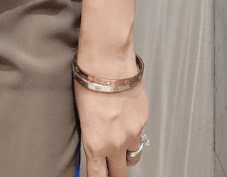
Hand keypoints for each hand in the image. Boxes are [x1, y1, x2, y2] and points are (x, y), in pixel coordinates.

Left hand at [74, 60, 149, 175]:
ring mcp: (132, 132)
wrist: (108, 61)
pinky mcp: (144, 119)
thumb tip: (92, 143)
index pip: (97, 176)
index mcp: (95, 143)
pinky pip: (139, 130)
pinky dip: (133, 126)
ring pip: (133, 153)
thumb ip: (91, 134)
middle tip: (112, 168)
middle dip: (115, 173)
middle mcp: (116, 142)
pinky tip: (125, 111)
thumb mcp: (82, 114)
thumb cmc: (90, 81)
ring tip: (119, 136)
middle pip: (120, 173)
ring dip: (126, 150)